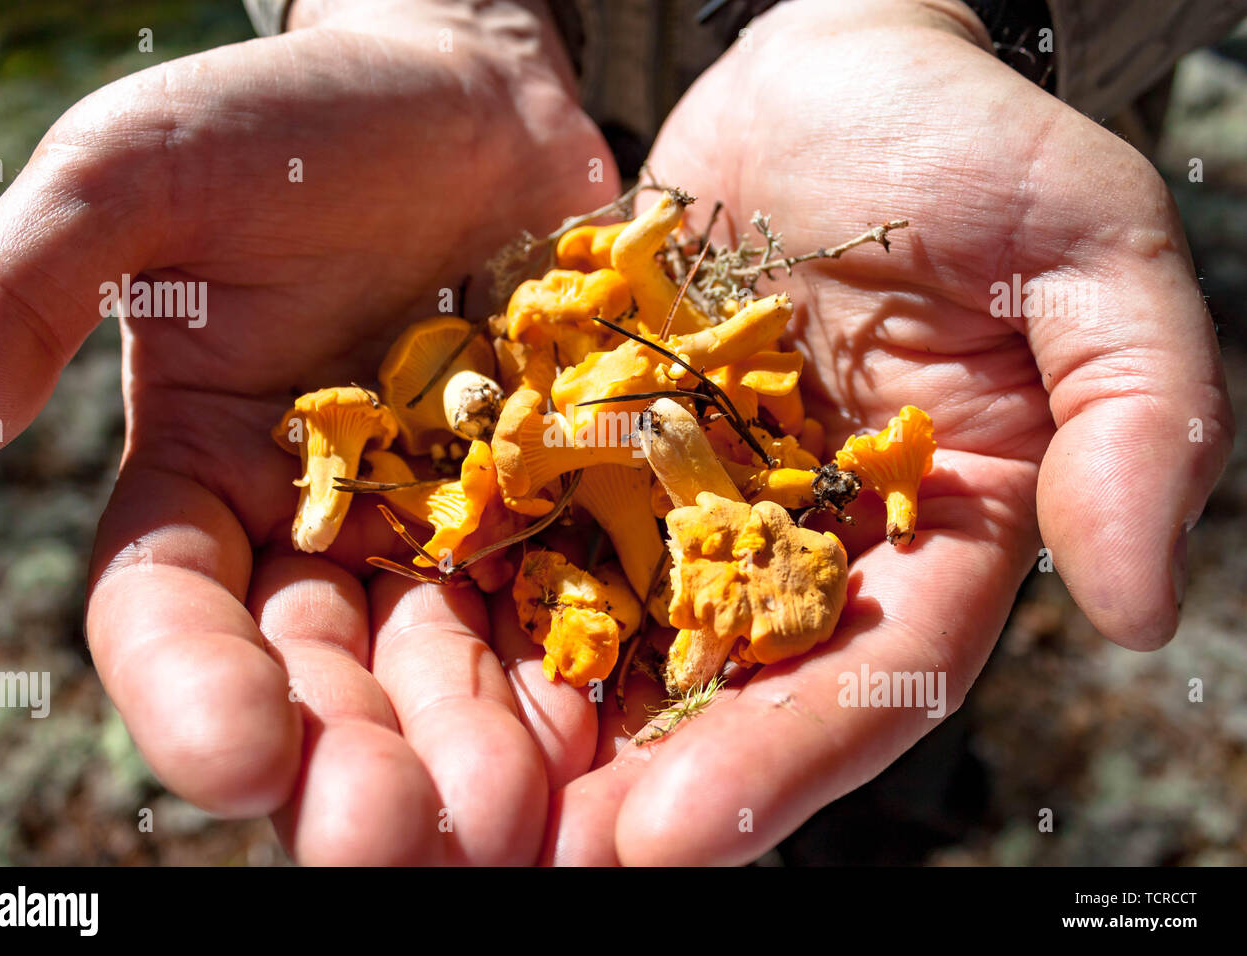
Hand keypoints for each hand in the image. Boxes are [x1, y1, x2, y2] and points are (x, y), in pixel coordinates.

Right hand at [0, 0, 616, 863]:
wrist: (460, 93)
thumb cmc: (288, 124)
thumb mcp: (139, 180)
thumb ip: (25, 288)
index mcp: (202, 481)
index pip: (173, 616)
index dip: (195, 696)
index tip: (240, 761)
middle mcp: (319, 530)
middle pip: (322, 677)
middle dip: (353, 763)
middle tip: (396, 839)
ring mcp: (441, 523)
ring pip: (446, 666)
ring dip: (471, 749)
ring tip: (508, 815)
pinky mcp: (548, 500)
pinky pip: (562, 600)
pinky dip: (578, 668)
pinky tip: (604, 729)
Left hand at [530, 0, 1232, 863]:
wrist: (826, 69)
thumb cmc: (971, 146)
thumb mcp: (1091, 256)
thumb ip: (1136, 419)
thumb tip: (1141, 606)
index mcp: (930, 530)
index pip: (867, 672)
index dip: (782, 759)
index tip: (678, 835)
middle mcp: (804, 538)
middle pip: (727, 686)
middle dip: (638, 783)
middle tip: (539, 864)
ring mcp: (694, 495)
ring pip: (619, 629)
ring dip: (541, 722)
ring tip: (455, 805)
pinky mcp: (605, 440)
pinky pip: (539, 524)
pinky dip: (481, 593)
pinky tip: (406, 658)